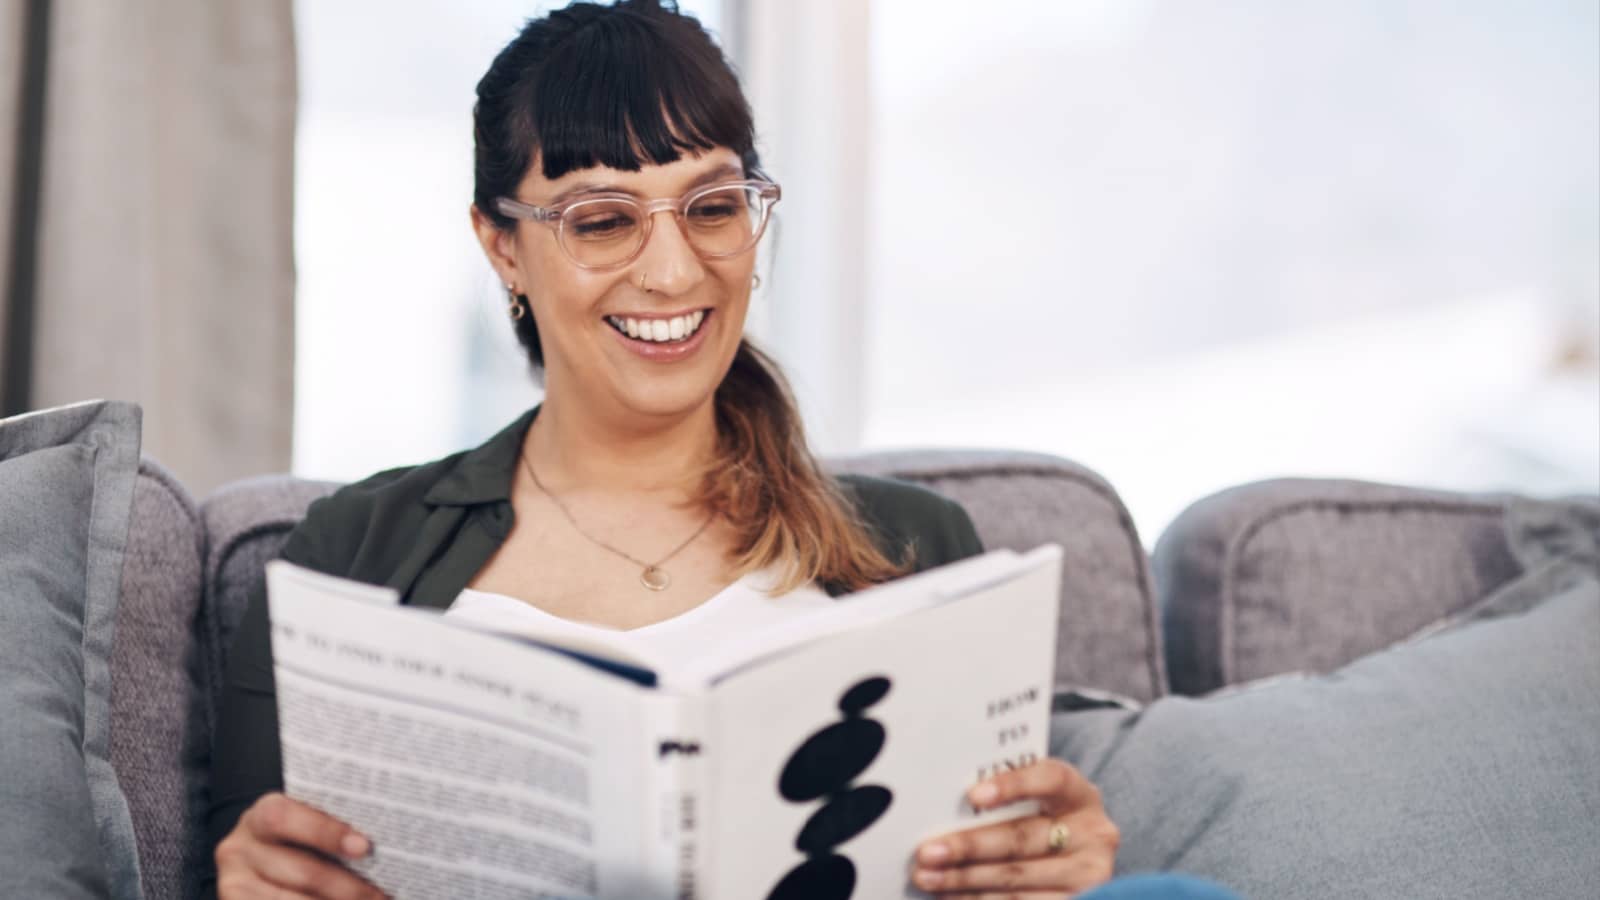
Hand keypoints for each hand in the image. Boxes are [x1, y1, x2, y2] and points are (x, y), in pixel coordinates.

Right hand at [214, 792, 385, 898]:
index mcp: (263, 814)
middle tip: (380, 894)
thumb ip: (333, 827)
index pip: (286, 818)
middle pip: (301, 870)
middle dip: (347, 886)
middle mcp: (239, 847)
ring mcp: (233, 882)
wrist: (263, 864)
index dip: (326, 832)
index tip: (364, 847)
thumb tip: (385, 840)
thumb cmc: (299, 842)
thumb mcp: (307, 826)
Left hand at [911, 758, 1118, 897]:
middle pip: (1023, 838)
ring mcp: (1089, 874)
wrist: (1076, 858)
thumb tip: (943, 805)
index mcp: (1079, 794)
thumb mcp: (1035, 802)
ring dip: (966, 880)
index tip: (973, 796)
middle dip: (969, 846)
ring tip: (928, 878)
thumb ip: (1004, 799)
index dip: (1013, 786)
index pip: (1050, 779)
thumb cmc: (1041, 820)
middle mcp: (1093, 834)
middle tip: (926, 851)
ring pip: (1017, 879)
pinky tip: (952, 898)